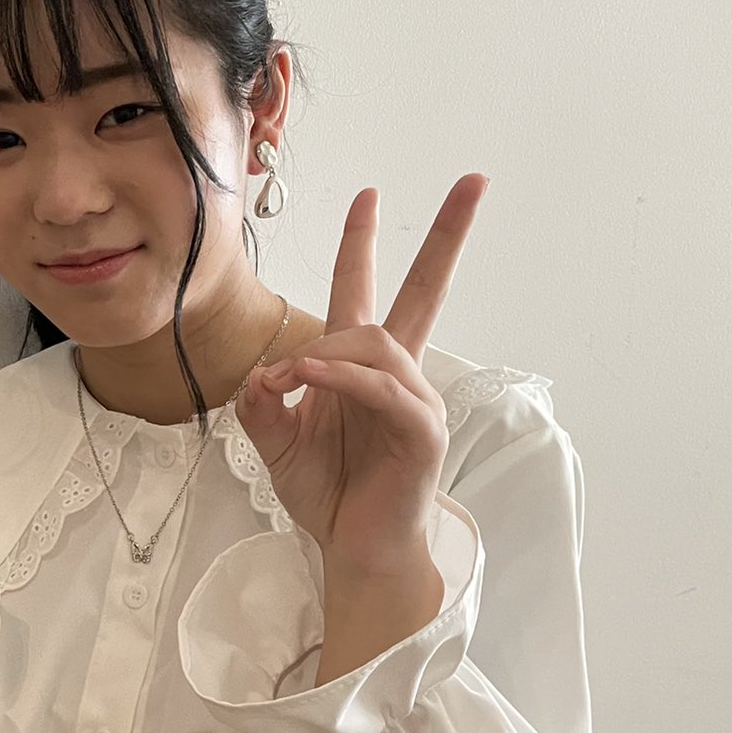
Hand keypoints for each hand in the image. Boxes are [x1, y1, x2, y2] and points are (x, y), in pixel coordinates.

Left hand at [233, 176, 487, 581]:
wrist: (352, 548)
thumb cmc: (327, 492)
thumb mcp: (273, 440)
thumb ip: (260, 403)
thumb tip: (259, 375)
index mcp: (362, 369)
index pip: (366, 293)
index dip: (364, 245)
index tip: (368, 195)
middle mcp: (396, 375)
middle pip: (424, 292)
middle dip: (448, 236)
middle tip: (472, 183)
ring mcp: (415, 401)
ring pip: (377, 343)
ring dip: (324, 352)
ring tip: (290, 380)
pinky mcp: (420, 432)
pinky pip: (383, 389)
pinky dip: (343, 377)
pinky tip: (310, 378)